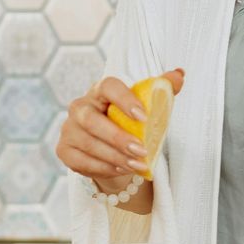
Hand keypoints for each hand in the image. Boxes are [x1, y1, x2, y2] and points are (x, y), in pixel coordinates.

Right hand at [54, 70, 183, 191]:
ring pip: (88, 143)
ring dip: (115, 157)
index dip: (124, 99)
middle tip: (142, 150)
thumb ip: (161, 89)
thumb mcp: (146, 106)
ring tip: (138, 165)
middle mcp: (80, 107)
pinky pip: (81, 161)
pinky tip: (121, 169)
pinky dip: (103, 167)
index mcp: (99, 90)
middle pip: (91, 119)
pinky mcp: (65, 150)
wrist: (110, 145)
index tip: (144, 116)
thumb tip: (179, 74)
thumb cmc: (127, 121)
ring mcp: (69, 129)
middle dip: (117, 137)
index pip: (108, 86)